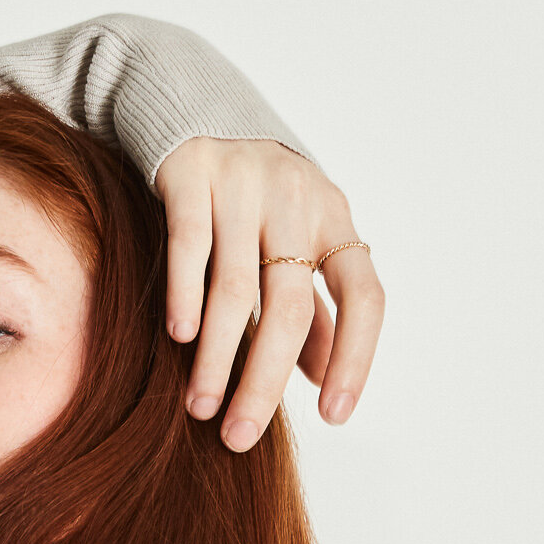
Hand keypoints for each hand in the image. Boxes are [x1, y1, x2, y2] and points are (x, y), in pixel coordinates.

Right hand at [153, 137, 385, 451]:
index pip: (364, 297)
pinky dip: (185, 295)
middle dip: (264, 380)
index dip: (356, 359)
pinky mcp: (190, 174)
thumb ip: (313, 312)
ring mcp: (244, 185)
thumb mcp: (297, 244)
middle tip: (239, 436)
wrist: (198, 107)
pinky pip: (188, 245)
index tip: (335, 416)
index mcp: (335, 222)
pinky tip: (179, 339)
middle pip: (290, 307)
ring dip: (216, 357)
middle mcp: (297, 201)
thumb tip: (326, 382)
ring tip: (201, 407)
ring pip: (235, 286)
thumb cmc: (257, 198)